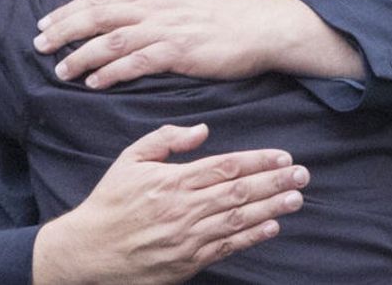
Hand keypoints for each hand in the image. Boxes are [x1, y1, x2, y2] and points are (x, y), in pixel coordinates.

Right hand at [31, 123, 307, 283]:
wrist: (89, 250)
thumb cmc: (111, 201)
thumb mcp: (130, 159)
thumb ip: (165, 139)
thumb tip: (202, 130)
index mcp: (171, 181)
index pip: (224, 167)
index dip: (257, 161)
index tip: (282, 156)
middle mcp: (183, 209)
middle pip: (238, 193)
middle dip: (273, 182)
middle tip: (302, 174)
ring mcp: (187, 238)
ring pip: (238, 220)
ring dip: (271, 208)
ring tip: (296, 198)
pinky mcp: (187, 261)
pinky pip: (227, 248)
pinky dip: (252, 237)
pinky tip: (272, 227)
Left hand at [34, 0, 362, 88]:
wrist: (265, 26)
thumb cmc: (230, 13)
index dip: (71, 12)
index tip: (46, 24)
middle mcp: (157, 6)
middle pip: (98, 15)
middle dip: (64, 30)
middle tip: (38, 44)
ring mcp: (167, 28)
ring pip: (112, 39)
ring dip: (81, 55)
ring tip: (60, 70)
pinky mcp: (180, 51)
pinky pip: (137, 62)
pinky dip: (112, 71)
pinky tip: (95, 81)